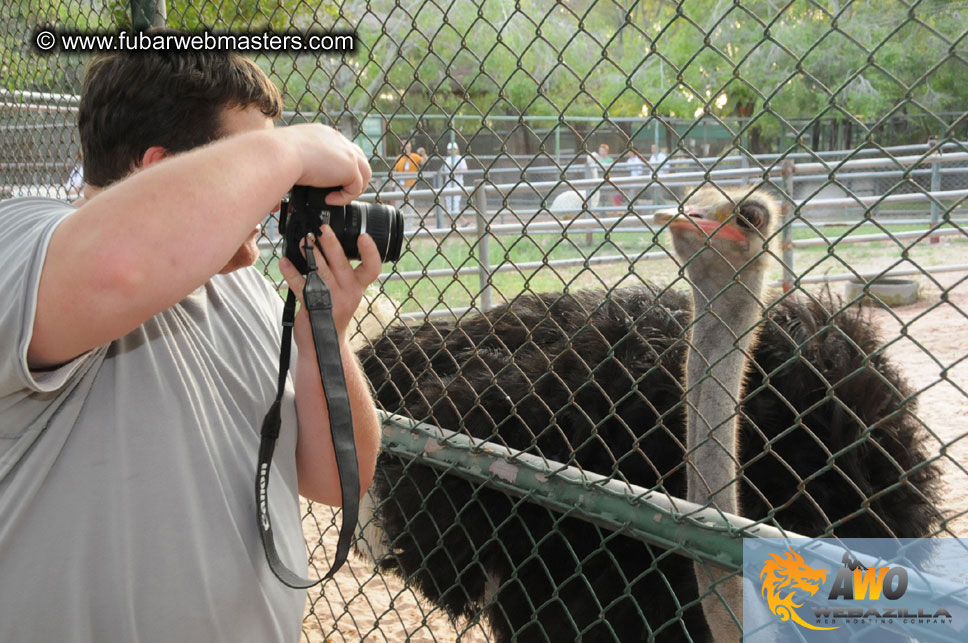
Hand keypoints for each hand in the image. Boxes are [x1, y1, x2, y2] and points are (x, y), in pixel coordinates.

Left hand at [278, 224, 381, 343]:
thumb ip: (341, 271)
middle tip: (323, 230)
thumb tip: (324, 240)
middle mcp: (349, 293)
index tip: (363, 236)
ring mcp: (332, 301)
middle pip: (343, 265)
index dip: (371, 252)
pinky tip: (284, 262)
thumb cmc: (333, 310)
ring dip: (311, 255)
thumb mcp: (345, 291)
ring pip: (322, 274)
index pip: (372, 268)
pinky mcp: (314, 308)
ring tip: (303, 241)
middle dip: (332, 245)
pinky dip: (291, 273)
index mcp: (358, 286)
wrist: (324, 343)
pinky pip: (301, 287)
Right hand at [280, 124, 371, 204]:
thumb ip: (300, 166)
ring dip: (352, 189)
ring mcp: (346, 152)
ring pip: (364, 174)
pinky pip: (356, 188)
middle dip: (352, 178)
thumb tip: (289, 186)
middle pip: (359, 159)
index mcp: (323, 134)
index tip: (328, 182)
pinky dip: (344, 198)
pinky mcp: (350, 167)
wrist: (279, 154)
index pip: (342, 150)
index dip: (340, 168)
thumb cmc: (276, 156)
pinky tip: (329, 200)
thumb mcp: (291, 157)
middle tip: (337, 192)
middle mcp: (337, 139)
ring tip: (336, 198)